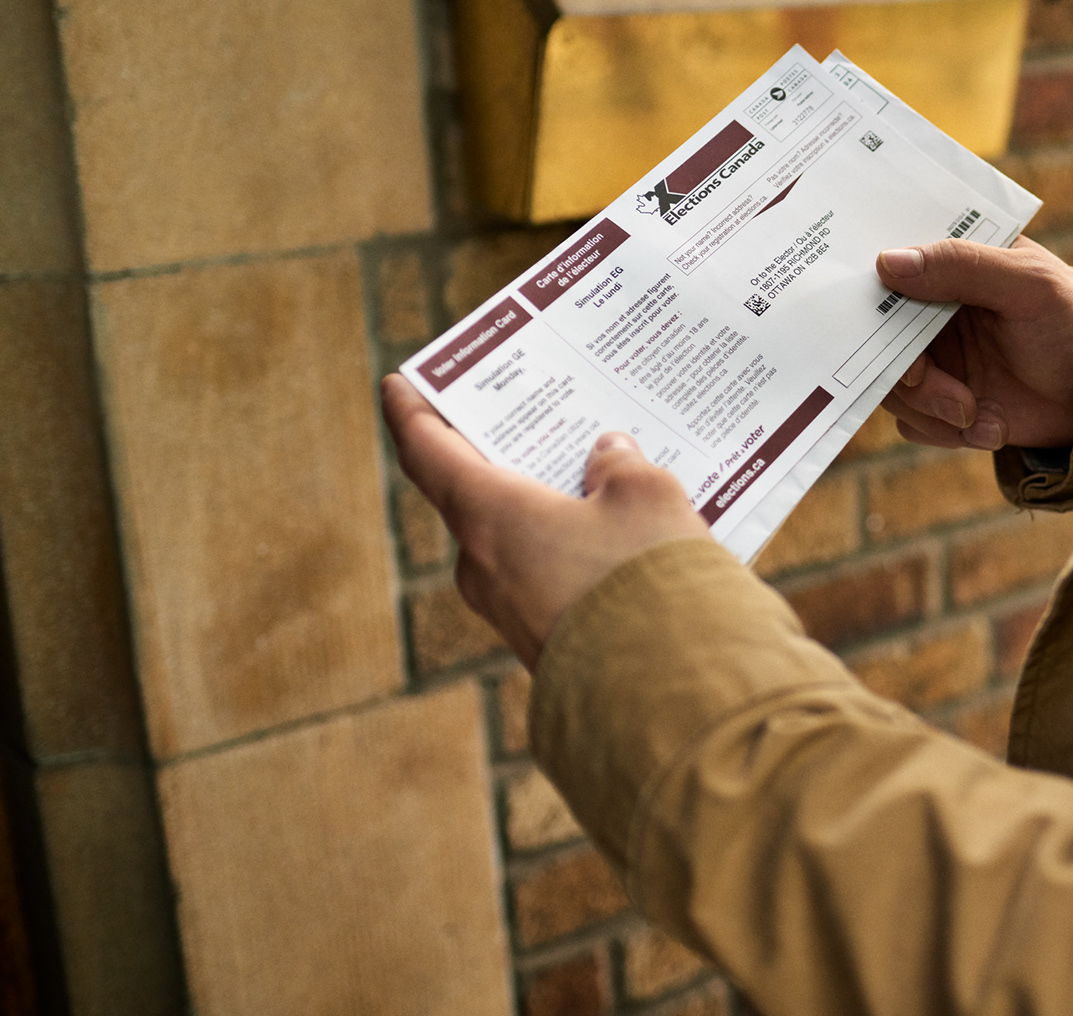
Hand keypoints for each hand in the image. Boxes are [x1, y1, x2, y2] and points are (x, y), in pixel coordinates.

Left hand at [381, 375, 711, 667]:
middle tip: (537, 416)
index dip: (413, 411)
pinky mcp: (546, 644)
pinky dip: (574, 549)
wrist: (666, 694)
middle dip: (506, 456)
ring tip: (605, 477)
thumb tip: (608, 457)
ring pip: (520, 539)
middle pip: (477, 494)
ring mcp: (512, 612)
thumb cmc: (645, 579)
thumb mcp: (648, 496)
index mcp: (489, 516)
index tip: (400, 385)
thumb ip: (622, 465)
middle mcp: (484, 566)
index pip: (428, 451)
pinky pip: (550, 579)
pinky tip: (625, 540)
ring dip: (550, 506)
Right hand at [876, 236, 1072, 450]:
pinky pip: (913, 423)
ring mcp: (932, 359)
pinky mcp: (940, 402)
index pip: (884, 271)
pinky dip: (947, 433)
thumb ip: (962, 265)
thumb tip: (888, 262)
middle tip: (951, 397)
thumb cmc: (1071, 321)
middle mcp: (927, 311)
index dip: (874, 304)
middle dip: (911, 378)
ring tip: (981, 416)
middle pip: (877, 341)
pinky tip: (994, 426)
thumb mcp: (1029, 283)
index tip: (888, 336)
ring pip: (891, 389)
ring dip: (934, 411)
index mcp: (945, 265)